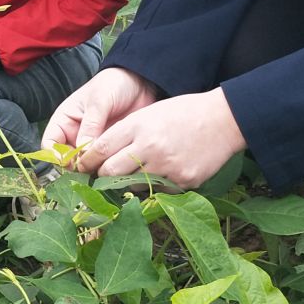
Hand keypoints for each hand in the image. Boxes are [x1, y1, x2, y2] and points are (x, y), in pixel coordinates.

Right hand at [42, 68, 162, 166]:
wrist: (140, 83)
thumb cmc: (114, 85)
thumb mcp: (99, 100)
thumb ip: (91, 125)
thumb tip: (83, 152)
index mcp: (64, 121)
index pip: (50, 144)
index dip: (55, 156)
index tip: (69, 162)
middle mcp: (75, 135)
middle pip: (66, 160)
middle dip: (74, 168)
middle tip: (89, 171)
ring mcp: (92, 144)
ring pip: (85, 166)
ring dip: (91, 171)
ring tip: (104, 170)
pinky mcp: (109, 150)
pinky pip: (103, 164)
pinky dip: (107, 169)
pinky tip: (115, 169)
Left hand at [73, 89, 246, 190]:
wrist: (223, 120)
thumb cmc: (184, 112)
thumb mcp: (151, 113)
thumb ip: (126, 132)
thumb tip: (100, 154)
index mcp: (139, 125)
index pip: (101, 148)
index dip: (86, 160)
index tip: (80, 165)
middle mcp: (149, 147)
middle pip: (110, 171)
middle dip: (104, 174)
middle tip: (105, 173)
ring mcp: (166, 167)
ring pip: (131, 184)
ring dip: (129, 180)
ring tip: (140, 169)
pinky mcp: (182, 181)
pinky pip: (156, 191)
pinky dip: (154, 185)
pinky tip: (164, 171)